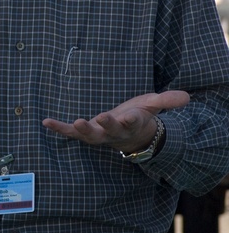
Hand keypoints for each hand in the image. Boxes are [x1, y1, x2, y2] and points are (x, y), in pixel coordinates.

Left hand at [42, 90, 188, 152]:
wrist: (127, 134)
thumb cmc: (139, 115)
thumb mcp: (153, 105)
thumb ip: (166, 100)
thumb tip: (186, 97)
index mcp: (131, 124)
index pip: (132, 122)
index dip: (131, 119)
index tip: (131, 115)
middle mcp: (114, 131)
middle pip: (110, 130)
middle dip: (106, 124)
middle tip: (101, 117)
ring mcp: (98, 134)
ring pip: (90, 135)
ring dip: (82, 130)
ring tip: (76, 122)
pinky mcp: (84, 132)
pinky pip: (69, 132)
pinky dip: (58, 128)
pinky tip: (46, 121)